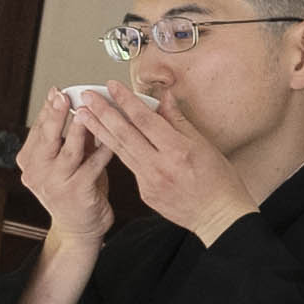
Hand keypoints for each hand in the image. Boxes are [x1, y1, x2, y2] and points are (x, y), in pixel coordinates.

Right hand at [14, 89, 118, 246]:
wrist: (80, 227)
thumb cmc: (77, 187)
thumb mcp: (70, 159)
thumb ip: (74, 135)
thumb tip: (83, 104)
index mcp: (29, 161)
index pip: (38, 129)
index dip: (48, 109)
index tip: (57, 91)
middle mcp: (36, 173)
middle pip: (48, 138)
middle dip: (55, 114)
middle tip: (63, 95)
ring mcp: (54, 184)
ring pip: (69, 151)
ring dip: (79, 130)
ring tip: (86, 112)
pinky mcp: (76, 193)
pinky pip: (92, 166)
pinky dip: (102, 150)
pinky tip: (111, 137)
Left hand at [76, 85, 252, 244]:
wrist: (218, 217)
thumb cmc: (219, 181)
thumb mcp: (204, 145)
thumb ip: (179, 121)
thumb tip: (164, 99)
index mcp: (177, 150)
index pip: (145, 120)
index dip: (126, 101)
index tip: (112, 86)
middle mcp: (159, 166)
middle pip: (125, 134)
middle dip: (103, 113)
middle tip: (87, 98)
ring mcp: (149, 181)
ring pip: (120, 150)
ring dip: (100, 131)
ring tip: (84, 116)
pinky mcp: (145, 192)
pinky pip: (129, 167)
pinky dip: (115, 151)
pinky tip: (104, 140)